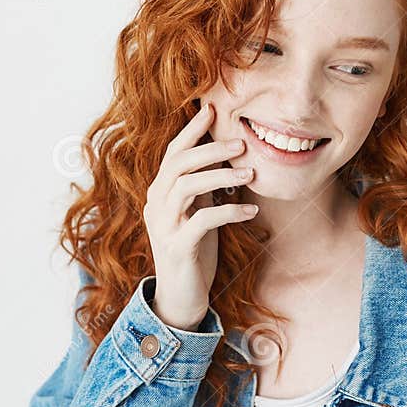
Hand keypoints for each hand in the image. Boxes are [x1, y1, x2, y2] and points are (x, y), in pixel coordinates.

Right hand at [142, 101, 256, 329]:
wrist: (180, 296)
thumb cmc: (193, 251)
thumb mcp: (198, 213)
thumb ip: (203, 188)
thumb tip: (224, 158)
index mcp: (159, 193)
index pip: (173, 153)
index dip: (192, 131)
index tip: (212, 110)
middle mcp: (155, 205)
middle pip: (178, 165)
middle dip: (210, 150)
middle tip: (241, 143)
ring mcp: (163, 225)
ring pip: (187, 187)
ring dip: (221, 176)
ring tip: (250, 174)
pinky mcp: (177, 246)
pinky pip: (203, 221)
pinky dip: (229, 211)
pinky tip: (250, 210)